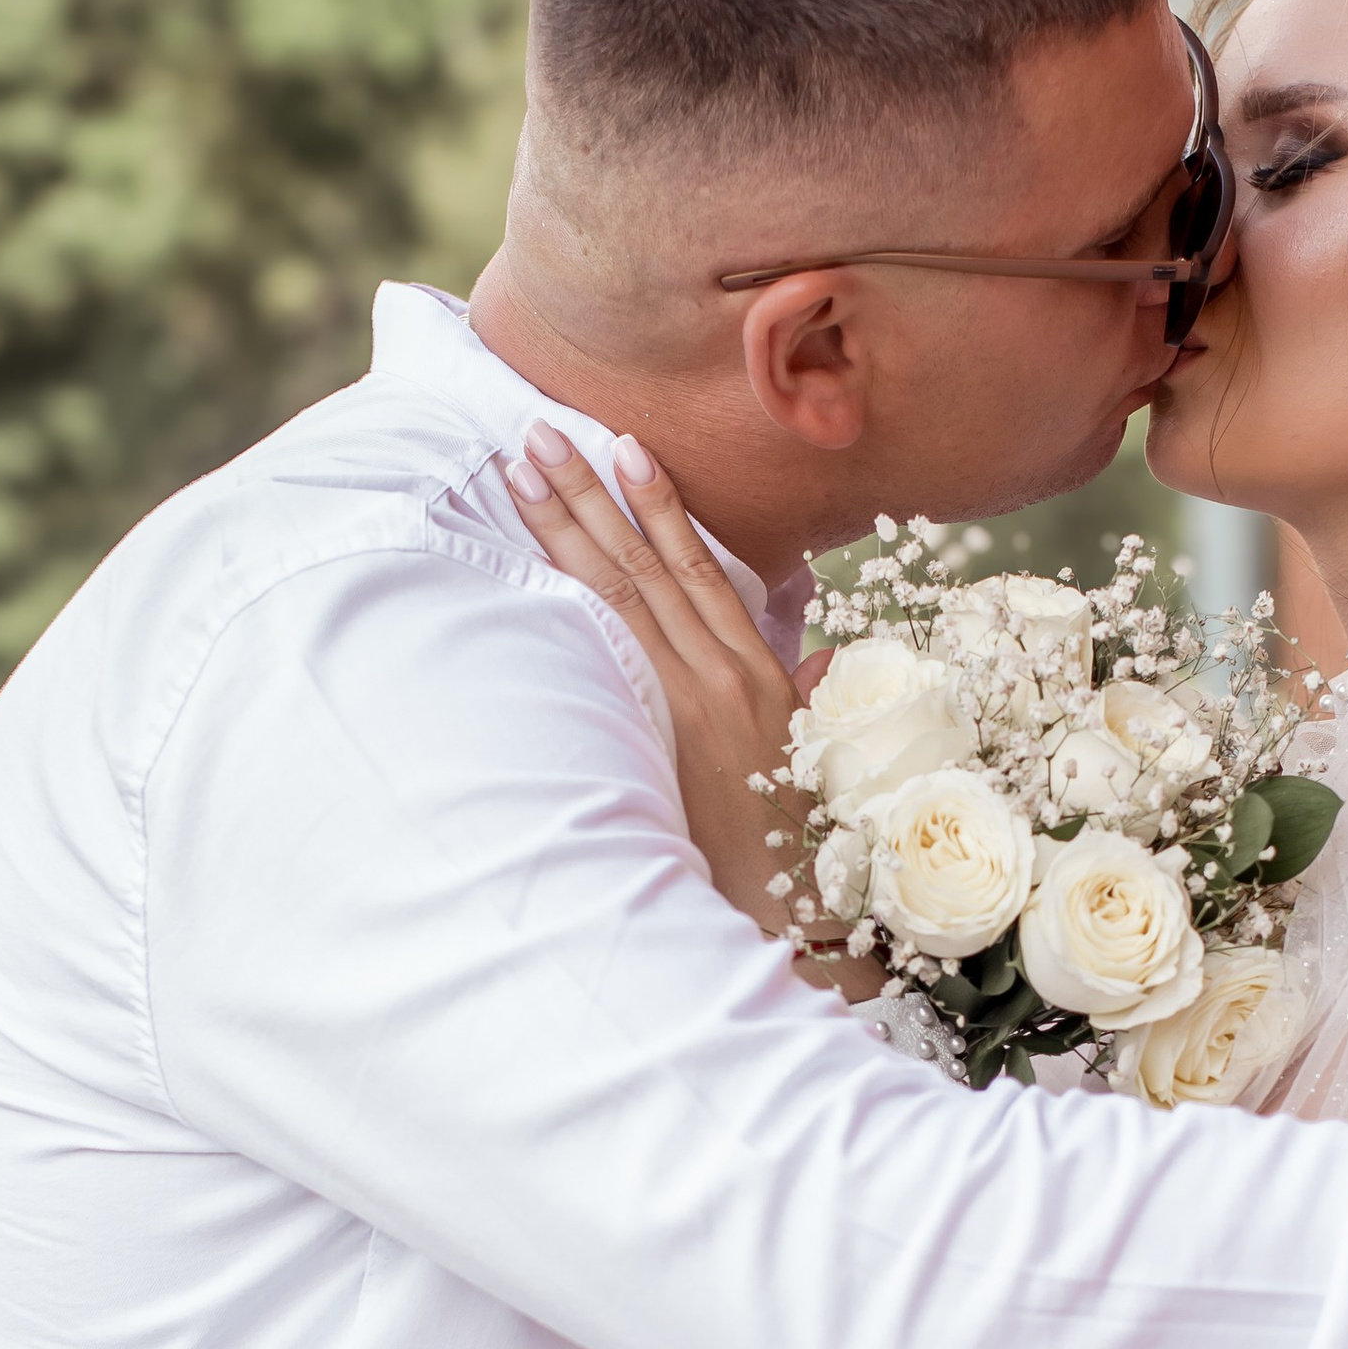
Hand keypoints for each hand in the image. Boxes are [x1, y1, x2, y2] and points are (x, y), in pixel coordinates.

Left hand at [504, 428, 811, 942]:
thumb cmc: (800, 850)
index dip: (661, 504)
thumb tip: (823, 659)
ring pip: (620, 591)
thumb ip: (810, 700)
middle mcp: (725, 675)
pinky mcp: (664, 733)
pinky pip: (614, 646)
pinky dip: (576, 593)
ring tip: (524, 467)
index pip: (701, 568)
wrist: (796, 917)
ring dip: (568, 522)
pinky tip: (540, 554)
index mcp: (763, 675)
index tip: (624, 447)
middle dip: (590, 492)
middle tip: (539, 431)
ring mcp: (690, 701)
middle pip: (646, 563)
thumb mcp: (813, 763)